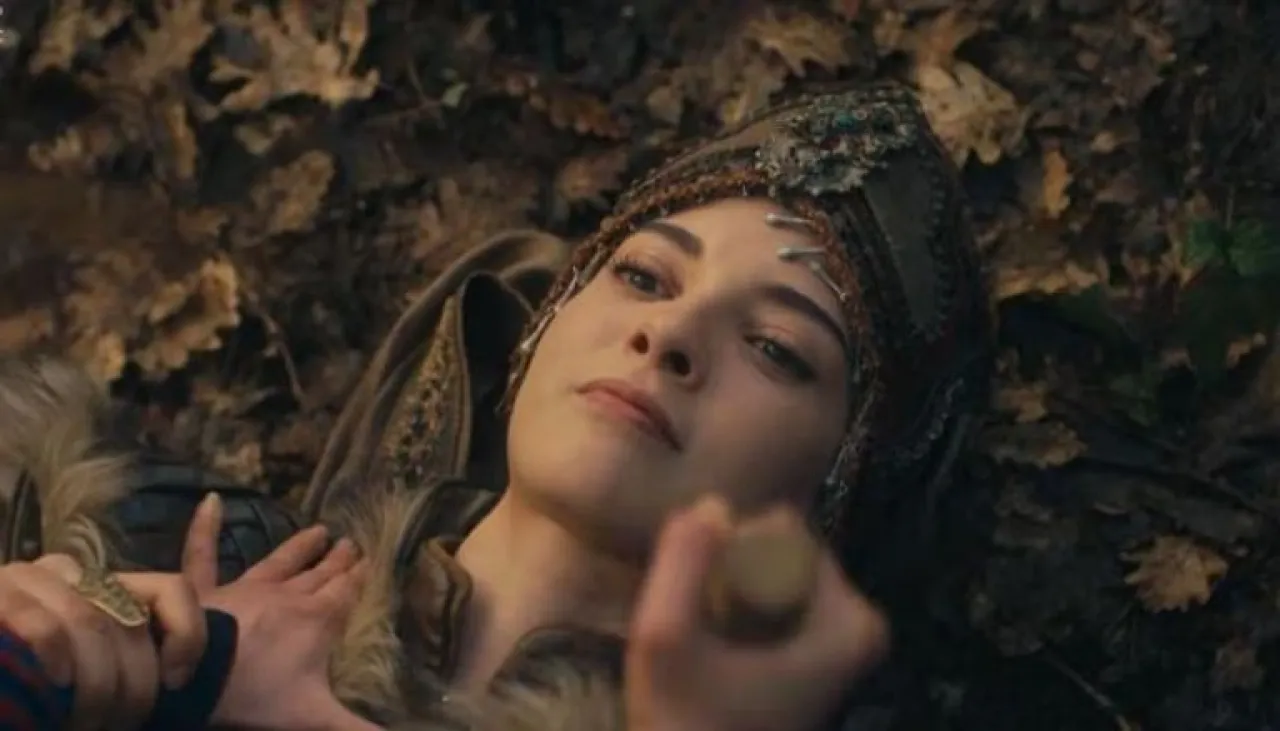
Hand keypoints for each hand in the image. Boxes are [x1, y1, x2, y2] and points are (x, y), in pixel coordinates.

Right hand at [0, 555, 204, 730]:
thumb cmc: (28, 678)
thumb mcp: (88, 666)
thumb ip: (125, 656)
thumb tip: (174, 677)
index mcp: (100, 584)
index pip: (172, 590)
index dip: (187, 635)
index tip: (176, 681)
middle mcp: (69, 573)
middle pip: (128, 622)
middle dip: (133, 685)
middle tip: (120, 725)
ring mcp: (26, 579)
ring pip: (88, 625)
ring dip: (96, 687)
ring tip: (86, 724)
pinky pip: (42, 624)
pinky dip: (55, 658)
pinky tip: (56, 686)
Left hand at [180, 493, 373, 730]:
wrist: (190, 679)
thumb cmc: (254, 695)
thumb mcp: (314, 717)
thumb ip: (359, 729)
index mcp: (316, 620)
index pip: (347, 593)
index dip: (362, 576)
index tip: (374, 557)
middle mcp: (286, 596)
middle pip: (320, 575)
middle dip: (339, 560)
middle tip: (352, 541)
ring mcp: (244, 589)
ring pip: (280, 561)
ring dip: (301, 546)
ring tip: (319, 528)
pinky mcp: (204, 590)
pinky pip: (202, 553)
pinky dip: (204, 528)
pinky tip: (210, 501)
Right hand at [625, 496, 889, 730]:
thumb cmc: (686, 726)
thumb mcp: (664, 639)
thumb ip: (682, 562)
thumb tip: (710, 501)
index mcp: (853, 620)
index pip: (785, 531)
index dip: (729, 550)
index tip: (700, 600)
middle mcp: (861, 630)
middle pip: (783, 552)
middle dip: (730, 570)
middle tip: (695, 623)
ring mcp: (840, 649)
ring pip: (775, 578)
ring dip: (729, 593)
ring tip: (700, 642)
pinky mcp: (816, 664)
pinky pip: (775, 606)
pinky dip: (739, 616)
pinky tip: (711, 652)